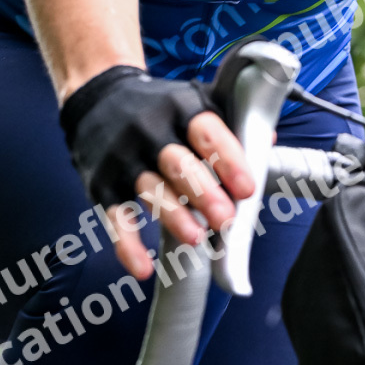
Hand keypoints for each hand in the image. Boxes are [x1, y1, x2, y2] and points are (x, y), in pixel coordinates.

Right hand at [110, 110, 253, 279]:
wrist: (95, 97)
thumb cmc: (157, 107)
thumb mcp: (192, 101)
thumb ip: (228, 123)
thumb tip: (268, 142)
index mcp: (180, 108)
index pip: (207, 132)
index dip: (228, 160)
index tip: (247, 188)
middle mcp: (149, 130)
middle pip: (178, 163)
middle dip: (204, 193)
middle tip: (226, 220)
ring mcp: (123, 157)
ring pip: (150, 189)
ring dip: (173, 216)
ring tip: (196, 239)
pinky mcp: (102, 182)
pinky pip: (114, 216)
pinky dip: (127, 245)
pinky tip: (142, 268)